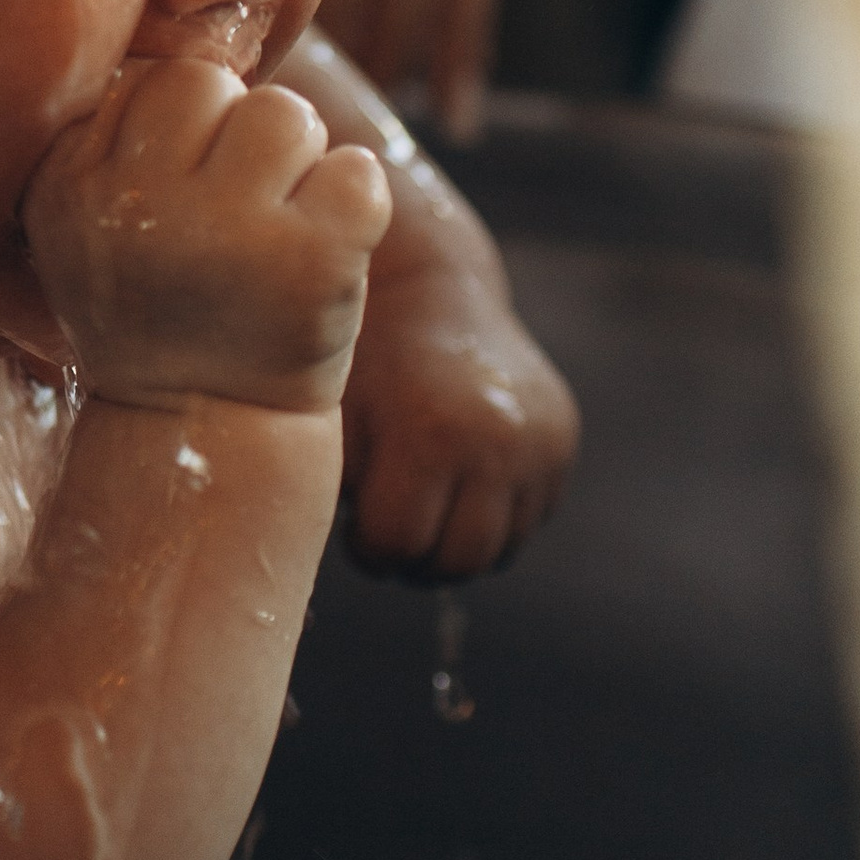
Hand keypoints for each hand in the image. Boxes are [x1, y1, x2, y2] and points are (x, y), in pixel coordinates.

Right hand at [25, 60, 391, 418]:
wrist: (201, 434)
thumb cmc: (156, 308)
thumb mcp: (89, 224)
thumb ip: (111, 132)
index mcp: (66, 190)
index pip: (144, 82)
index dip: (176, 131)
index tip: (173, 199)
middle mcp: (136, 209)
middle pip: (208, 83)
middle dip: (232, 133)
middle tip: (232, 215)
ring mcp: (227, 238)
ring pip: (286, 116)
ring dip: (296, 165)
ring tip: (275, 235)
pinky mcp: (312, 265)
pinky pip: (357, 170)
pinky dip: (354, 205)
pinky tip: (322, 256)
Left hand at [340, 203, 578, 579]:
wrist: (431, 289)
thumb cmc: (360, 360)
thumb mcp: (331, 420)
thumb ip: (330, 492)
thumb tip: (297, 569)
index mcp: (430, 433)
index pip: (398, 547)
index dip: (369, 549)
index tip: (357, 527)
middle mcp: (498, 441)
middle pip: (456, 561)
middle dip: (416, 558)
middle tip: (391, 531)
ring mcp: (540, 443)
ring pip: (499, 550)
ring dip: (456, 544)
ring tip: (423, 507)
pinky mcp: (562, 441)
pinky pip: (530, 519)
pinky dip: (494, 518)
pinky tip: (459, 482)